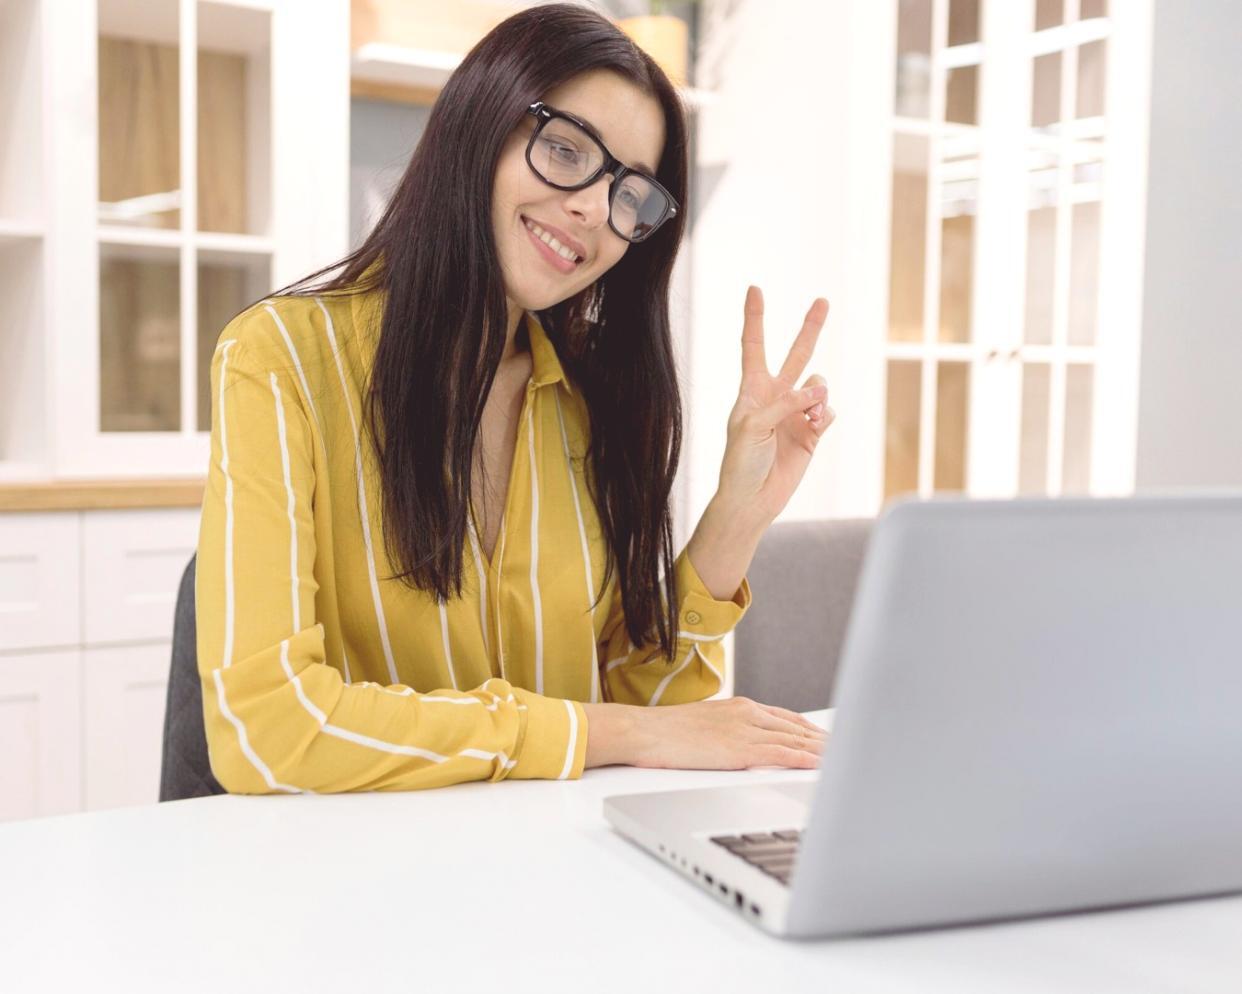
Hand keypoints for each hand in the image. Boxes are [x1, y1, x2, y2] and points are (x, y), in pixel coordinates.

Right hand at [592, 697, 825, 770]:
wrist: (644, 732)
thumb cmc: (665, 733)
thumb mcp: (705, 726)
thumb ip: (729, 732)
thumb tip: (740, 746)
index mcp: (740, 706)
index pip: (785, 717)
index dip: (810, 729)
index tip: (827, 738)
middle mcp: (748, 713)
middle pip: (797, 727)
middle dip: (824, 740)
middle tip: (847, 749)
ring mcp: (745, 729)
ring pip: (795, 739)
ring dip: (822, 750)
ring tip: (844, 759)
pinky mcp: (740, 748)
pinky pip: (781, 753)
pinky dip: (804, 758)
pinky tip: (820, 764)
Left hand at [715, 285, 835, 524]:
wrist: (752, 499)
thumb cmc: (740, 463)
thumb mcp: (753, 426)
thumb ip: (785, 402)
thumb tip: (819, 390)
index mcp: (751, 390)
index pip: (753, 346)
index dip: (754, 318)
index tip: (755, 289)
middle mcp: (775, 397)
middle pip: (796, 354)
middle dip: (810, 328)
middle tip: (823, 301)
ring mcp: (795, 414)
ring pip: (819, 385)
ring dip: (818, 394)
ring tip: (809, 413)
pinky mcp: (812, 433)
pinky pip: (827, 411)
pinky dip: (824, 415)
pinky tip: (815, 426)